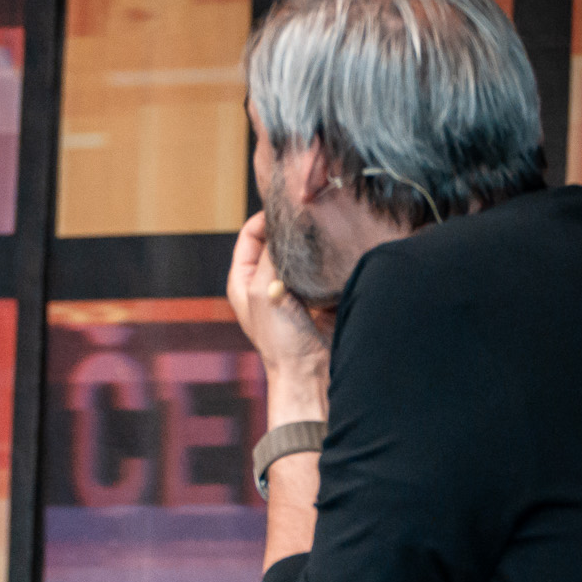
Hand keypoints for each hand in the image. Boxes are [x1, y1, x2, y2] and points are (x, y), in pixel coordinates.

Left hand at [226, 211, 330, 423]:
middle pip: (278, 241)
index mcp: (243, 279)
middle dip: (292, 229)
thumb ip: (270, 256)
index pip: (251, 234)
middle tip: (311, 214)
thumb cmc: (279, 340)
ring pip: (303, 252)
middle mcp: (265, 281)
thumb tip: (283, 223)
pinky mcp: (318, 295)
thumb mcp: (263, 291)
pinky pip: (323, 267)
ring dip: (312, 243)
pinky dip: (328, 259)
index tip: (287, 208)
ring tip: (325, 229)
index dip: (266, 218)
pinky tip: (337, 251)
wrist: (310, 373)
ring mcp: (293, 287)